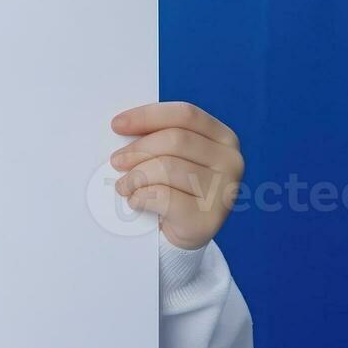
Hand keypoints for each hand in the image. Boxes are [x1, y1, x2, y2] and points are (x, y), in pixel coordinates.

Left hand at [109, 101, 243, 249]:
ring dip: (135, 176)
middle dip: (138, 149)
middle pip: (175, 140)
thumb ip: (156, 138)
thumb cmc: (172, 188)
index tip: (117, 125)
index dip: (147, 116)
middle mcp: (231, 161)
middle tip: (116, 161)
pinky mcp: (209, 218)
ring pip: (168, 167)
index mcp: (223, 137)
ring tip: (124, 185)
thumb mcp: (169, 156)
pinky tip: (136, 200)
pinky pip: (164, 197)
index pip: (185, 114)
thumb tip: (122, 127)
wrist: (181, 233)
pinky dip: (141, 197)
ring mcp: (224, 191)